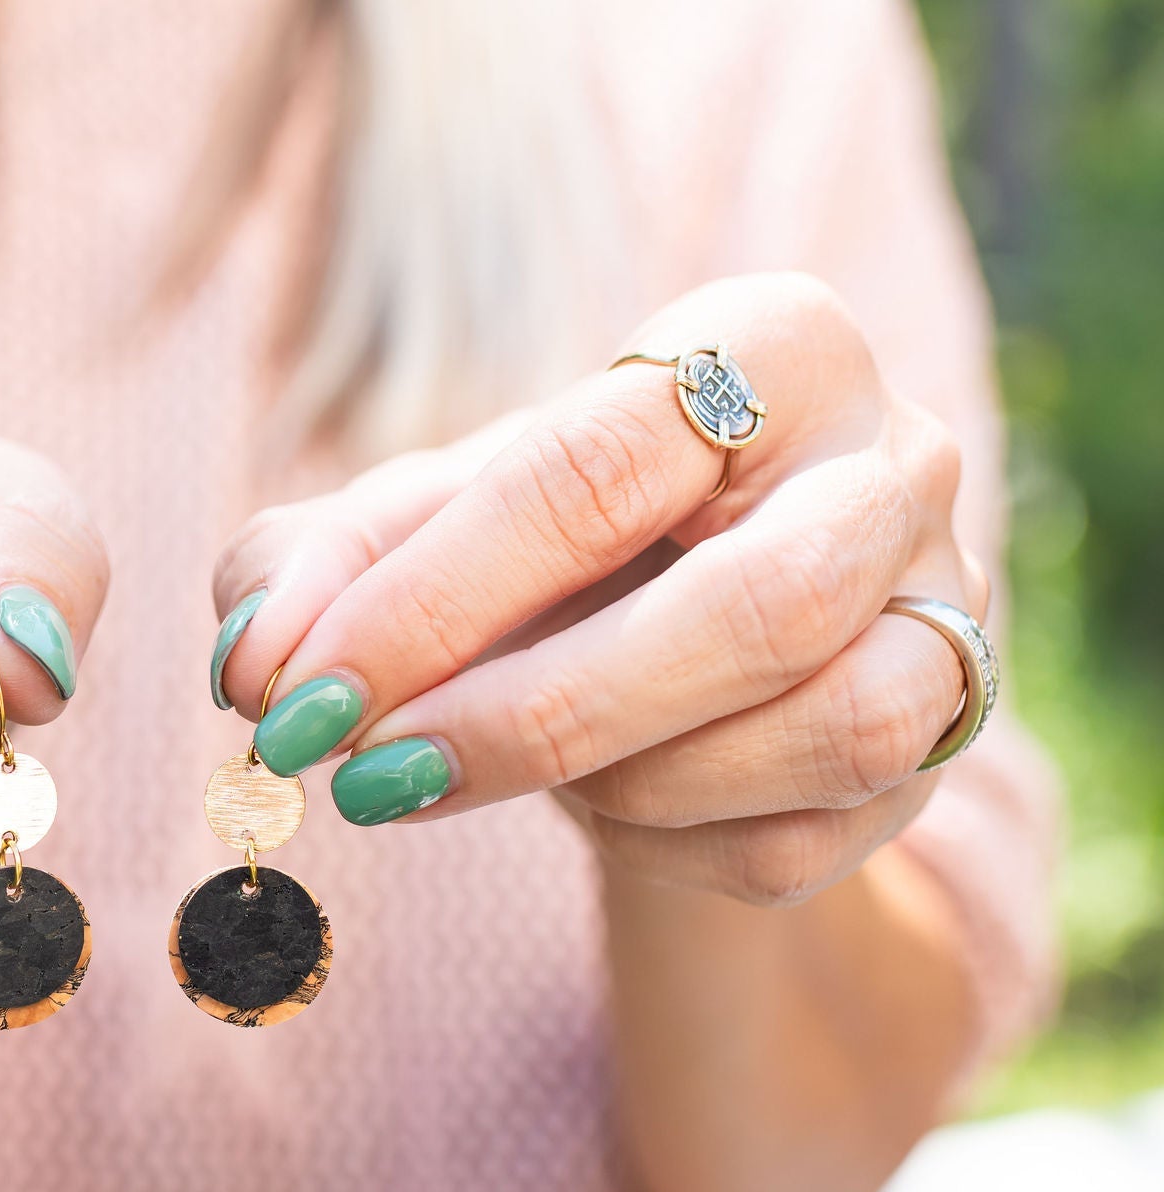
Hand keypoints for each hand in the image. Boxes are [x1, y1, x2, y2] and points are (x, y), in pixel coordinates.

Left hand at [212, 273, 984, 905]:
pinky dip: (667, 845)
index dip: (427, 599)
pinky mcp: (941, 745)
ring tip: (504, 766)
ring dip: (626, 783)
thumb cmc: (544, 546)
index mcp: (766, 341)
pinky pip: (805, 836)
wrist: (682, 626)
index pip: (594, 467)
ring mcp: (947, 606)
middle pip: (754, 608)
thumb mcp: (422, 522)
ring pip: (825, 729)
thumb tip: (250, 664)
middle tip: (367, 779)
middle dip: (533, 716)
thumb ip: (318, 566)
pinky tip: (601, 801)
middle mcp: (891, 459)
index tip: (294, 702)